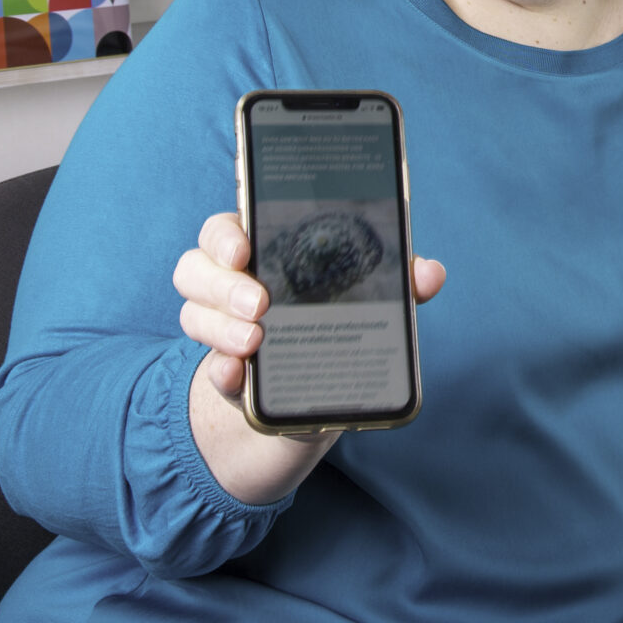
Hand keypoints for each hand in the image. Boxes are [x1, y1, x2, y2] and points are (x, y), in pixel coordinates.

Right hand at [174, 212, 447, 407]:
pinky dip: (222, 373)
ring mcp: (222, 331)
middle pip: (195, 269)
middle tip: (259, 304)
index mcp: (260, 252)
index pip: (223, 230)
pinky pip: (211, 372)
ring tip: (255, 342)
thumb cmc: (340, 320)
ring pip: (192, 315)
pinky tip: (238, 375)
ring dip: (219, 328)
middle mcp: (229, 286)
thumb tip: (430, 273)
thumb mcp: (368, 297)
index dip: (224, 236)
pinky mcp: (228, 377)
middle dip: (223, 285)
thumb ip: (397, 282)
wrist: (322, 392)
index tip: (243, 248)